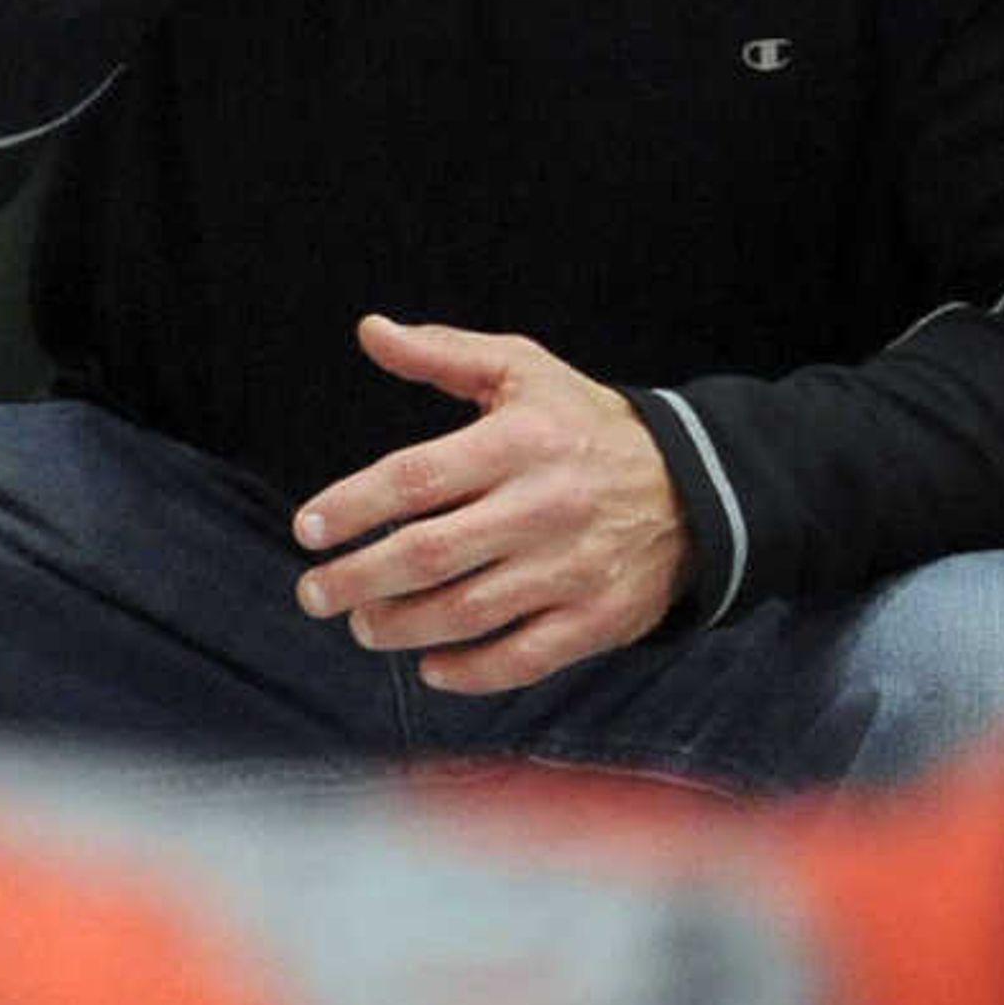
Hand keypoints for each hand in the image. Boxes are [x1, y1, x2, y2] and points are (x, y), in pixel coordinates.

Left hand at [292, 312, 692, 691]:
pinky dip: (467, 672)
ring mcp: (573, 568)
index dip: (351, 506)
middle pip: (428, 553)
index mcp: (523, 442)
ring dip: (399, 627)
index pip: (416, 478)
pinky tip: (431, 666)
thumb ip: (444, 353)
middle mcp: (546, 505)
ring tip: (364, 624)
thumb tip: (371, 331)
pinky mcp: (597, 619)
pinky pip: (520, 660)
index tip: (308, 528)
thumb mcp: (525, 373)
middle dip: (356, 579)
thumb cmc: (586, 427)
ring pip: (465, 612)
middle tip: (315, 593)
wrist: (696, 487)